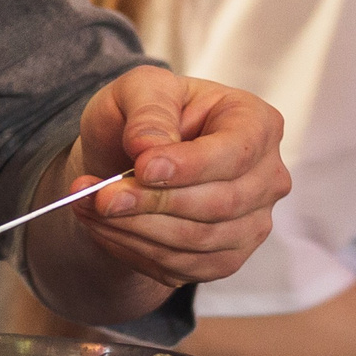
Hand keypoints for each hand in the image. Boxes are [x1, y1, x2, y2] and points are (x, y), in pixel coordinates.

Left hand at [59, 65, 288, 287]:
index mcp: (256, 122)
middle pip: (218, 204)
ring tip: (88, 206)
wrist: (131, 157)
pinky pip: (183, 267)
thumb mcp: (140, 88)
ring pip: (197, 241)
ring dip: (135, 228)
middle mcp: (266, 177)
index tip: (142, 167)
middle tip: (100, 195)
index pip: (234, 153)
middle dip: (152, 202)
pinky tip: (104, 226)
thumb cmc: (145, 115)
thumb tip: (148, 147)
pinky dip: (136, 250)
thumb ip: (148, 108)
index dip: (189, 166)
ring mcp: (251, 223)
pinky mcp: (225, 258)